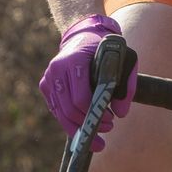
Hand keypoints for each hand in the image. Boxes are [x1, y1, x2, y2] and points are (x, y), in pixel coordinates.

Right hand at [38, 15, 137, 150]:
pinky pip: (56, 110)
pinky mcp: (45, 85)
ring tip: (97, 136)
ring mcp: (48, 77)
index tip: (111, 120)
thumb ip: (126, 85)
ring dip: (79, 128)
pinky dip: (69, 122)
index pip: (80, 97)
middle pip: (69, 109)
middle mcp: (57, 69)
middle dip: (89, 124)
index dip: (95, 113)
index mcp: (74, 60)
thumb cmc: (104, 49)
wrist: (83, 35)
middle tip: (107, 129)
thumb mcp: (123, 60)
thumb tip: (121, 113)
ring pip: (61, 113)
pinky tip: (84, 127)